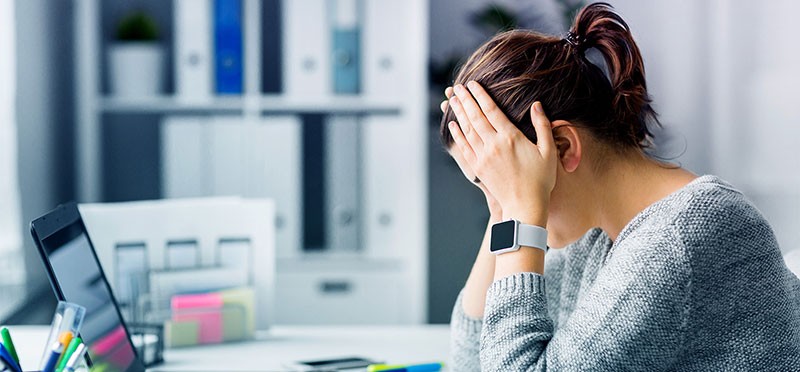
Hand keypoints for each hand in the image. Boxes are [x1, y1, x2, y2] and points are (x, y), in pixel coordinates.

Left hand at [446, 81, 556, 226]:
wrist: (525, 206)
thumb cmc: (541, 179)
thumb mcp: (548, 151)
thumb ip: (542, 126)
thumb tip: (537, 105)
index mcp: (511, 137)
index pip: (491, 110)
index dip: (481, 95)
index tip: (473, 83)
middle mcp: (493, 145)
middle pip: (475, 116)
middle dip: (465, 99)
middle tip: (457, 86)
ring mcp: (483, 156)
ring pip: (467, 129)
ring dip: (459, 113)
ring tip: (452, 99)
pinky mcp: (478, 167)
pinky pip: (464, 146)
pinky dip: (457, 134)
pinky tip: (453, 124)